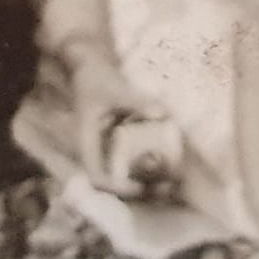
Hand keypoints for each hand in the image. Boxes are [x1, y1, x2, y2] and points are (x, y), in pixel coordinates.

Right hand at [67, 53, 181, 200]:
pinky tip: (169, 163)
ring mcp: (107, 148)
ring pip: (123, 175)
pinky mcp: (118, 142)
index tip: (139, 187)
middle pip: (113, 183)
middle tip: (165, 189)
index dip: (116, 188)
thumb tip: (162, 113)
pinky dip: (148, 165)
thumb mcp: (115, 88)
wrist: (90, 67)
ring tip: (171, 183)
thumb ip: (136, 101)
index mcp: (87, 143)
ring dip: (145, 181)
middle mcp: (96, 150)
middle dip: (137, 191)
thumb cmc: (96, 78)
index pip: (96, 176)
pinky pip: (132, 160)